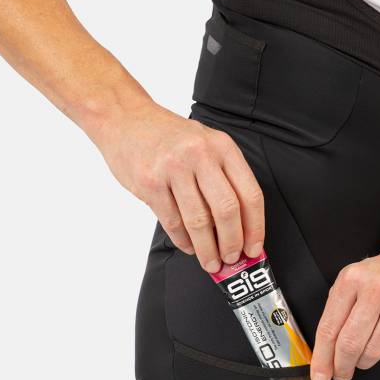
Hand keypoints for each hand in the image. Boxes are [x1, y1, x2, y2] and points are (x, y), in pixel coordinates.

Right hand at [93, 99, 263, 270]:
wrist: (125, 118)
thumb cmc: (168, 136)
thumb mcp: (205, 143)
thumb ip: (224, 178)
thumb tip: (239, 226)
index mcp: (223, 146)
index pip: (250, 194)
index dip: (255, 227)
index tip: (254, 248)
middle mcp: (201, 155)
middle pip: (227, 210)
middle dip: (232, 243)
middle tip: (232, 259)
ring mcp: (174, 168)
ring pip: (199, 220)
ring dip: (207, 248)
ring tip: (210, 261)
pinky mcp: (150, 182)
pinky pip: (172, 221)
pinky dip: (183, 240)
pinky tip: (189, 246)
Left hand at [309, 228, 379, 379]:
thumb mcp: (358, 279)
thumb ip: (339, 311)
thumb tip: (324, 352)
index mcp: (353, 279)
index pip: (329, 327)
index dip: (322, 358)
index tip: (320, 376)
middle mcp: (376, 289)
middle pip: (350, 344)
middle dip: (342, 367)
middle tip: (341, 375)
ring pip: (373, 352)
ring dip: (365, 361)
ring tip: (366, 353)